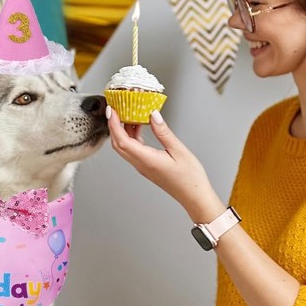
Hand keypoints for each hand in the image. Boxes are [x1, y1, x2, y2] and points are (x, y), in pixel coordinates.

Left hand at [107, 107, 223, 221]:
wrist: (194, 195)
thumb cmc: (190, 177)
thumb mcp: (178, 150)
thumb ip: (163, 132)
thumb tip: (153, 115)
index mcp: (146, 160)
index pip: (122, 141)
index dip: (114, 125)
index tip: (111, 110)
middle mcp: (141, 164)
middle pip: (118, 145)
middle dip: (113, 126)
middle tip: (115, 109)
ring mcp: (142, 167)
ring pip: (125, 148)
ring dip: (122, 131)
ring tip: (128, 114)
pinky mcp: (146, 167)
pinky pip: (133, 150)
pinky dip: (132, 137)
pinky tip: (139, 127)